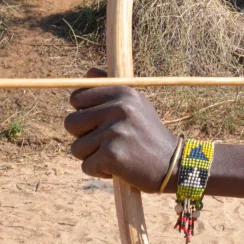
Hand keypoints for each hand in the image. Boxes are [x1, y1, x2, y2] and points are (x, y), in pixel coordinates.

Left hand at [64, 68, 178, 192]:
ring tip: (117, 154)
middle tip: (108, 141)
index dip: (84, 113)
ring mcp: (115, 131)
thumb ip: (110, 88)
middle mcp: (120, 108)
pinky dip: (99, 171)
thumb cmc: (149, 135)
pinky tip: (119, 167)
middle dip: (84, 136)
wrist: (173, 164)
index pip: (77, 98)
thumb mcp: (136, 105)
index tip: (100, 122)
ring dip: (92, 156)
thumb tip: (89, 72)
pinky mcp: (112, 154)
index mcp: (124, 92)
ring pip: (76, 148)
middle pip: (70, 123)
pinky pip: (86, 166)